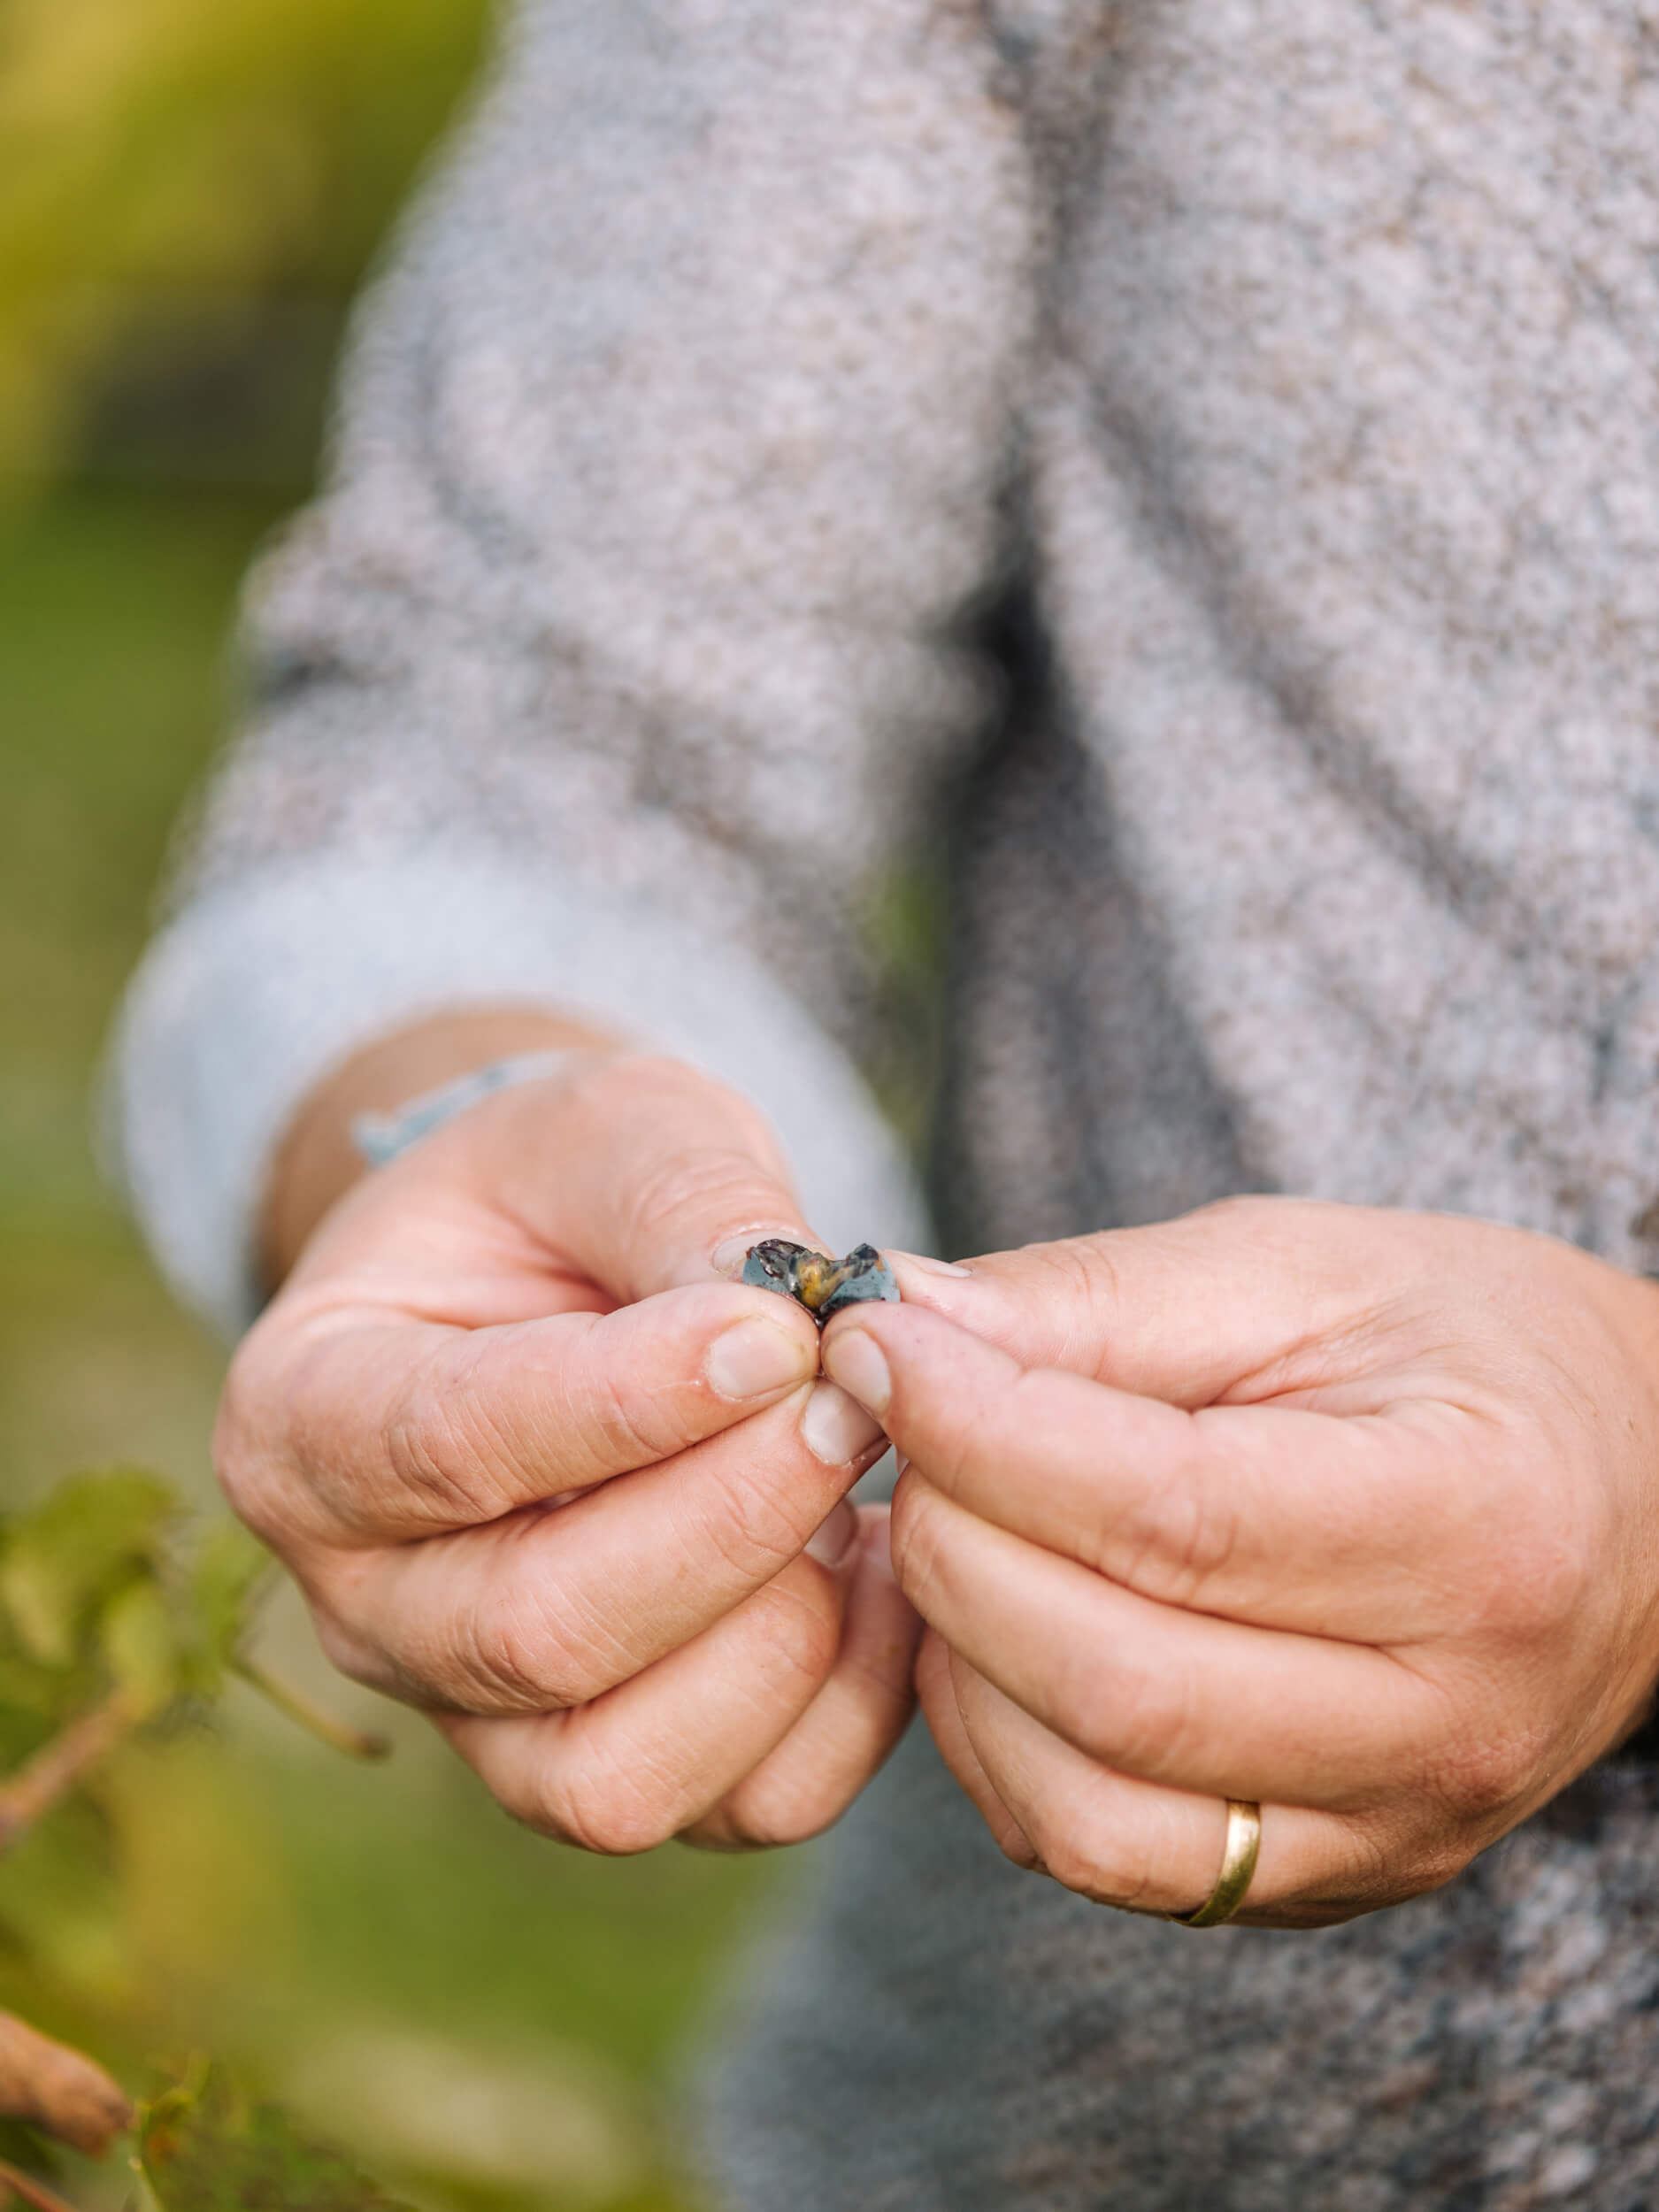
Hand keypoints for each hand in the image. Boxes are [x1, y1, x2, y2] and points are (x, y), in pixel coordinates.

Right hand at [218, 1043, 919, 1853]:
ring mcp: (477, 1709)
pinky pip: (735, 1808)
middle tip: (849, 1403)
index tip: (779, 1333)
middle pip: (536, 1630)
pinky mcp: (606, 1764)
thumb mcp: (610, 1127)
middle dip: (727, 1517)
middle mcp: (365, 1597)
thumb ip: (679, 1197)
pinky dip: (844, 1706)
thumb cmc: (568, 1192)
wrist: (569, 1277)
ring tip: (857, 1487)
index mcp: (306, 1418)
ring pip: (619, 1771)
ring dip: (779, 1633)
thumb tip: (789, 1318)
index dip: (626, 1401)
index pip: (446, 1444)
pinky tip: (876, 1568)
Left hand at [819, 1199, 1658, 1926]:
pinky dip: (1003, 1749)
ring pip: (1088, 1813)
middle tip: (900, 1427)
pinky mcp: (1330, 1879)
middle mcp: (1444, 1714)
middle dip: (949, 1539)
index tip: (875, 1343)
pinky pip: (1109, 1857)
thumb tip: (895, 1322)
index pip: (1171, 1516)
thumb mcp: (1301, 1269)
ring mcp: (1392, 1826)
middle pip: (1111, 1679)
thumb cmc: (1462, 1348)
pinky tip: (999, 1629)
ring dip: (958, 1662)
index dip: (981, 1429)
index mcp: (1470, 1523)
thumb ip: (1095, 1299)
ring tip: (949, 1526)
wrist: (1630, 1491)